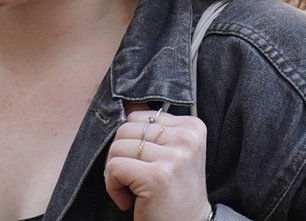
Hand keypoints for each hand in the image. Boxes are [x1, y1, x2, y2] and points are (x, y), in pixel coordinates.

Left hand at [104, 104, 211, 220]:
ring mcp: (174, 157)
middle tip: (134, 180)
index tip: (144, 165)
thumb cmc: (173, 193)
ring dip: (115, 173)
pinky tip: (128, 201)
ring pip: (116, 148)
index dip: (132, 142)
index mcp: (192, 127)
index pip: (140, 116)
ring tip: (134, 190)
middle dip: (120, 156)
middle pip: (125, 129)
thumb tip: (126, 104)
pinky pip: (113, 168)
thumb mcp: (172, 154)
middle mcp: (187, 138)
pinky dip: (112, 187)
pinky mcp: (157, 176)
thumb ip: (153, 129)